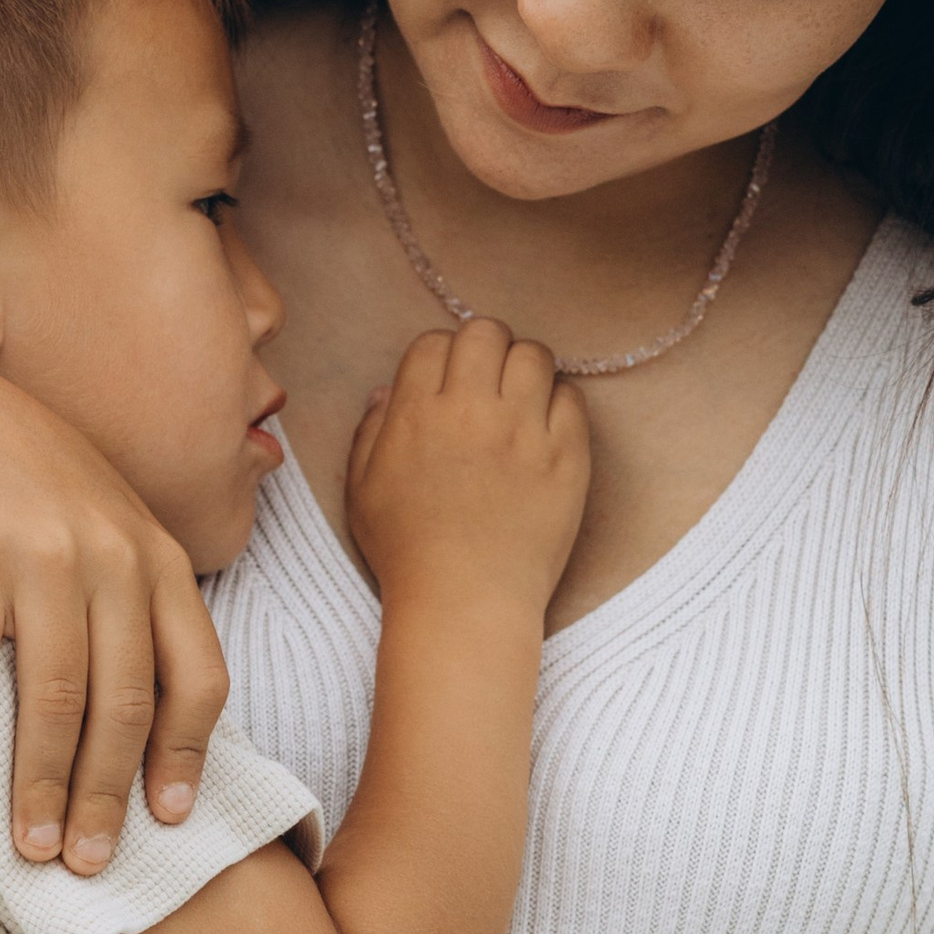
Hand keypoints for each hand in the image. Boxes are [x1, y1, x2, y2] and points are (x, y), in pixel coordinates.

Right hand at [0, 360, 228, 872]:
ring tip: (27, 846)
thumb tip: (164, 727)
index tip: (170, 823)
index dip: (187, 757)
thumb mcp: (109, 533)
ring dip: (40, 782)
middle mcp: (111, 554)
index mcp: (158, 559)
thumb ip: (143, 608)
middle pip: (123, 702)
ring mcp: (40, 550)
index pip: (198, 675)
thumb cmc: (31, 494)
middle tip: (86, 865)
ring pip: (53, 694)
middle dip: (105, 796)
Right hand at [346, 321, 591, 622]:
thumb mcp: (362, 490)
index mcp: (416, 413)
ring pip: (535, 355)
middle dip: (485, 348)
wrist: (465, 601)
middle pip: (486, 332)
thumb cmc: (407, 553)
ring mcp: (524, 430)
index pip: (434, 342)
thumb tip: (389, 392)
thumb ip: (371, 431)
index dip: (441, 357)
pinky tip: (545, 430)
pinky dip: (559, 403)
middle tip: (488, 382)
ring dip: (525, 369)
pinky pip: (572, 398)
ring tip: (521, 401)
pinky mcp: (567, 455)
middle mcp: (471, 409)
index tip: (448, 383)